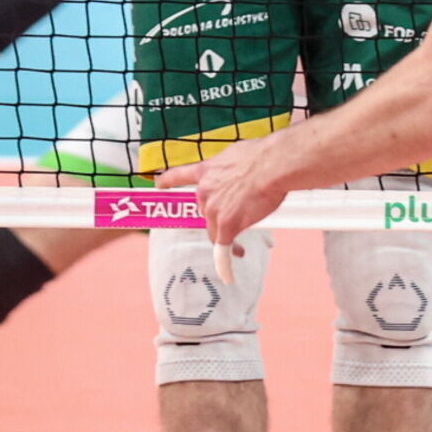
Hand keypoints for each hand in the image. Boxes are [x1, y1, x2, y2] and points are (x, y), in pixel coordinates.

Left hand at [163, 137, 288, 259]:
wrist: (272, 165)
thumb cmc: (263, 156)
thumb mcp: (236, 155)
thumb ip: (228, 169)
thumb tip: (235, 175)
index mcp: (207, 171)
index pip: (180, 175)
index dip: (168, 181)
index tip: (158, 184)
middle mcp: (204, 191)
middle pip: (206, 212)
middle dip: (220, 217)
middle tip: (239, 217)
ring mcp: (213, 210)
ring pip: (216, 231)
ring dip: (226, 237)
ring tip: (241, 247)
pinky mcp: (227, 225)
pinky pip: (222, 250)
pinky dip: (225, 265)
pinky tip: (227, 276)